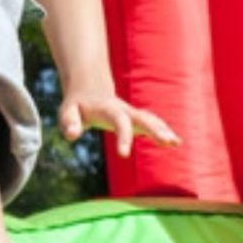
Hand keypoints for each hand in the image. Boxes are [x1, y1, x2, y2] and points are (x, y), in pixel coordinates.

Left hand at [59, 91, 179, 157]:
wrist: (88, 87)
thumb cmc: (76, 105)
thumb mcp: (67, 112)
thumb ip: (69, 122)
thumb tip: (72, 135)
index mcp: (107, 109)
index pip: (118, 122)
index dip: (123, 137)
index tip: (124, 155)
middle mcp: (123, 110)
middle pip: (141, 118)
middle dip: (155, 129)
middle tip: (167, 141)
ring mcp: (131, 113)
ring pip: (150, 119)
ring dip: (163, 130)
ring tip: (175, 142)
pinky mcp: (135, 119)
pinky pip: (151, 123)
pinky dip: (163, 130)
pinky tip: (175, 142)